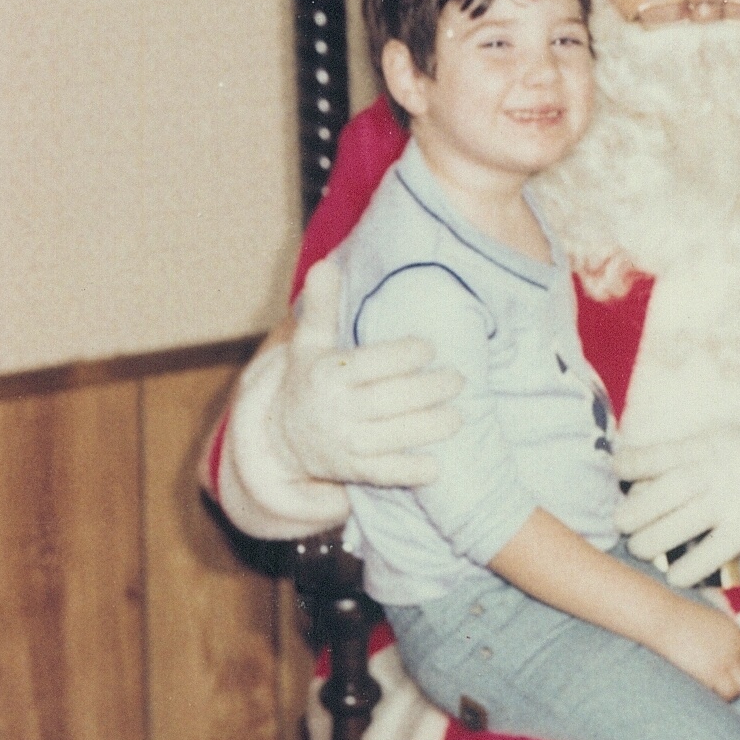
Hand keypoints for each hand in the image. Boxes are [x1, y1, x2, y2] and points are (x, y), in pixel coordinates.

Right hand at [279, 256, 464, 486]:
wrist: (280, 438)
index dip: (405, 355)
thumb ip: (321, 306)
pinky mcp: (352, 470)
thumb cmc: (310, 379)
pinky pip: (385, 473)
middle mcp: (334, 410)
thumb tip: (323, 265)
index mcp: (327, 374)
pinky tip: (436, 466)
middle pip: (391, 399)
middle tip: (458, 380)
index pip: (373, 363)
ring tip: (458, 416)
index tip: (429, 349)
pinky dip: (411, 472)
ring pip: (393, 436)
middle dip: (430, 390)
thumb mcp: (309, 343)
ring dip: (431, 427)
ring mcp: (343, 443)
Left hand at [615, 429, 739, 587]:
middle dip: (635, 510)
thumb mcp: (723, 442)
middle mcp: (716, 470)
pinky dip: (688, 567)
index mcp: (705, 446)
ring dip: (653, 540)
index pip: (658, 454)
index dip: (631, 465)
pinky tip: (675, 576)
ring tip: (640, 550)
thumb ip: (689, 454)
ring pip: (682, 522)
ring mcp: (733, 499)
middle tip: (620, 524)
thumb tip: (643, 472)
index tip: (616, 473)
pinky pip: (711, 552)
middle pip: (664, 491)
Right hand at [650, 600, 739, 699]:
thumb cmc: (674, 618)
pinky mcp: (715, 671)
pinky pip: (729, 692)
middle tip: (715, 678)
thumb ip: (714, 635)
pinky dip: (720, 696)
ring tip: (712, 689)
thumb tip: (708, 649)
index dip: (739, 662)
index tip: (723, 666)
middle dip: (734, 675)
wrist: (664, 618)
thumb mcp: (704, 621)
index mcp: (733, 630)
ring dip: (730, 688)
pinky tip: (706, 691)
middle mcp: (735, 645)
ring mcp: (727, 659)